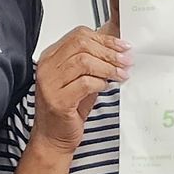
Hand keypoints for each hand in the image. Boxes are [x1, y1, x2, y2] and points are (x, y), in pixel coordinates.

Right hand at [32, 25, 128, 156]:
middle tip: (126, 61)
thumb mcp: (81, 79)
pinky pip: (85, 83)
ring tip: (121, 75)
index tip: (123, 47)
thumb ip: (94, 62)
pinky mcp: (58, 100)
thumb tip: (118, 48)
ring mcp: (50, 84)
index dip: (105, 39)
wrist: (53, 138)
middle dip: (109, 52)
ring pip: (84, 62)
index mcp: (51, 57)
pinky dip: (100, 83)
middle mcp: (47, 67)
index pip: (79, 35)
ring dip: (108, 67)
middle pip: (82, 45)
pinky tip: (107, 87)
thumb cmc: (68, 109)